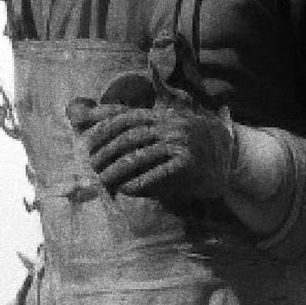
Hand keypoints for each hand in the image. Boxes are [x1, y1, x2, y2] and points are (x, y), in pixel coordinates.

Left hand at [67, 73, 239, 207]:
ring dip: (118, 171)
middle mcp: (170, 126)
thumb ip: (124, 120)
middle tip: (93, 167)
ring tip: (104, 181)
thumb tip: (78, 114)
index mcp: (161, 115)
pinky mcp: (188, 165)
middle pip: (129, 138)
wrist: (227, 155)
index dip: (102, 132)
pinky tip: (126, 190)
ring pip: (140, 158)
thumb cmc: (185, 142)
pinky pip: (157, 175)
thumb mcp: (159, 125)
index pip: (124, 118)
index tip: (87, 146)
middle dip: (107, 154)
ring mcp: (180, 144)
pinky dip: (139, 183)